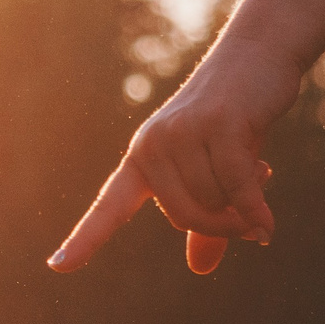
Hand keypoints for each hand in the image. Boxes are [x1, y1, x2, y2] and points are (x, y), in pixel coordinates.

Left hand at [48, 36, 303, 274]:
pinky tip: (267, 228)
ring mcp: (182, 132)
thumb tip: (200, 269)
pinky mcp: (219, 124)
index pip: (108, 207)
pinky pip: (236, 186)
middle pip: (182, 216)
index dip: (86, 238)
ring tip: (261, 171)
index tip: (57, 266)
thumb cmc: (233, 119)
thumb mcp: (214, 172)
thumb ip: (204, 220)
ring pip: (213, 201)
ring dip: (244, 205)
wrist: (259, 54)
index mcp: (141, 159)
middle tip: (248, 211)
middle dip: (221, 222)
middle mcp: (152, 145)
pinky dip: (254, 210)